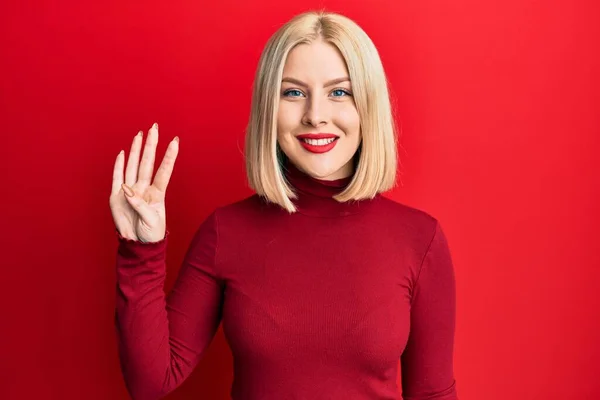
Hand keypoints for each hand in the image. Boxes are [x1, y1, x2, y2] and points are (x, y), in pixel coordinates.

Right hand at [109, 123, 178, 242]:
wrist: (137, 245)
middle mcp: (144, 188)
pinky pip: (117, 177)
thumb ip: (140, 205)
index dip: (169, 157)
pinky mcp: (117, 197)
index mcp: (157, 194)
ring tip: (139, 135)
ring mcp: (131, 191)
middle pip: (148, 162)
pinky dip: (118, 165)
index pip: (164, 171)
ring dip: (136, 150)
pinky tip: (122, 153)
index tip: (175, 141)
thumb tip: (127, 190)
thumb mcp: (151, 222)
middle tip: (154, 128)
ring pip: (133, 165)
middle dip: (151, 145)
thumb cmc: (150, 233)